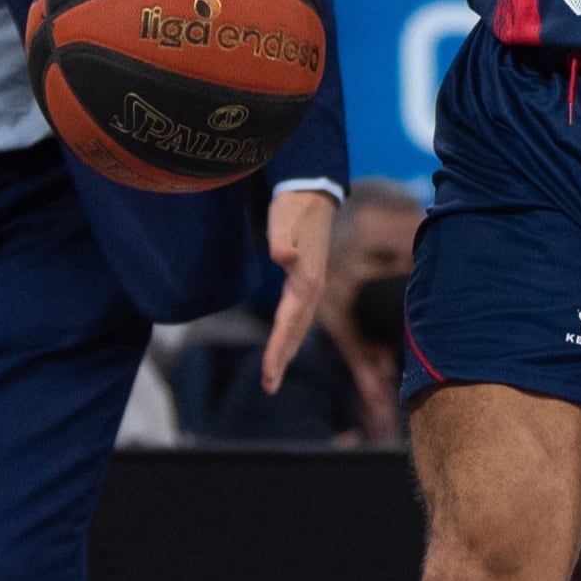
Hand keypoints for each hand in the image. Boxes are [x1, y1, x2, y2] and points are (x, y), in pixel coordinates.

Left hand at [259, 186, 334, 391]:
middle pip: (296, 331)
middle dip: (282, 359)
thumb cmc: (293, 205)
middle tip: (269, 388)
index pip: (289, 322)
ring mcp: (313, 286)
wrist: (312, 193)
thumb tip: (283, 256)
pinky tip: (285, 344)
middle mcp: (313, 288)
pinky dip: (292, 335)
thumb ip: (281, 236)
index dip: (278, 348)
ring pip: (300, 327)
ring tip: (273, 376)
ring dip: (287, 351)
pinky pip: (300, 317)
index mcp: (307, 280)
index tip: (267, 373)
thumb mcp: (283, 217)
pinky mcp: (309, 282)